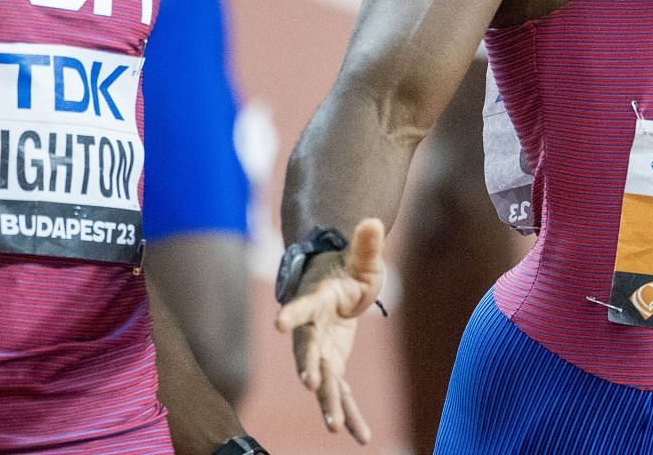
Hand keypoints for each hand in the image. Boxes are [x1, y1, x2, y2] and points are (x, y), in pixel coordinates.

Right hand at [275, 219, 384, 442]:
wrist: (335, 282)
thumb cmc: (347, 267)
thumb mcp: (362, 256)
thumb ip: (366, 243)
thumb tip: (374, 219)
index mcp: (317, 299)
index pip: (303, 306)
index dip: (292, 314)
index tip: (278, 324)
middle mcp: (313, 328)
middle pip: (308, 350)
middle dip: (308, 367)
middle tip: (311, 384)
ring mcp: (321, 349)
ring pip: (323, 379)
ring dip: (329, 402)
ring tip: (336, 426)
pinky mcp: (332, 364)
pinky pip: (340, 392)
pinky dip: (350, 413)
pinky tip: (360, 436)